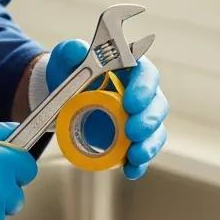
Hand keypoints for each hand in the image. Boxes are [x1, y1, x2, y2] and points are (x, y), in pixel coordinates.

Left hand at [46, 39, 167, 179]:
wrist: (61, 95)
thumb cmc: (70, 70)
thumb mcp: (66, 58)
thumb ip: (71, 52)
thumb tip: (79, 50)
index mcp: (129, 68)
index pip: (147, 74)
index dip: (144, 88)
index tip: (130, 102)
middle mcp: (141, 92)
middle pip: (157, 104)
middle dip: (148, 120)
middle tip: (132, 131)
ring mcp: (139, 117)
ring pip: (156, 130)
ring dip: (149, 144)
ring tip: (135, 155)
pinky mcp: (131, 139)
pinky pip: (142, 152)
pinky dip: (139, 163)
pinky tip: (130, 170)